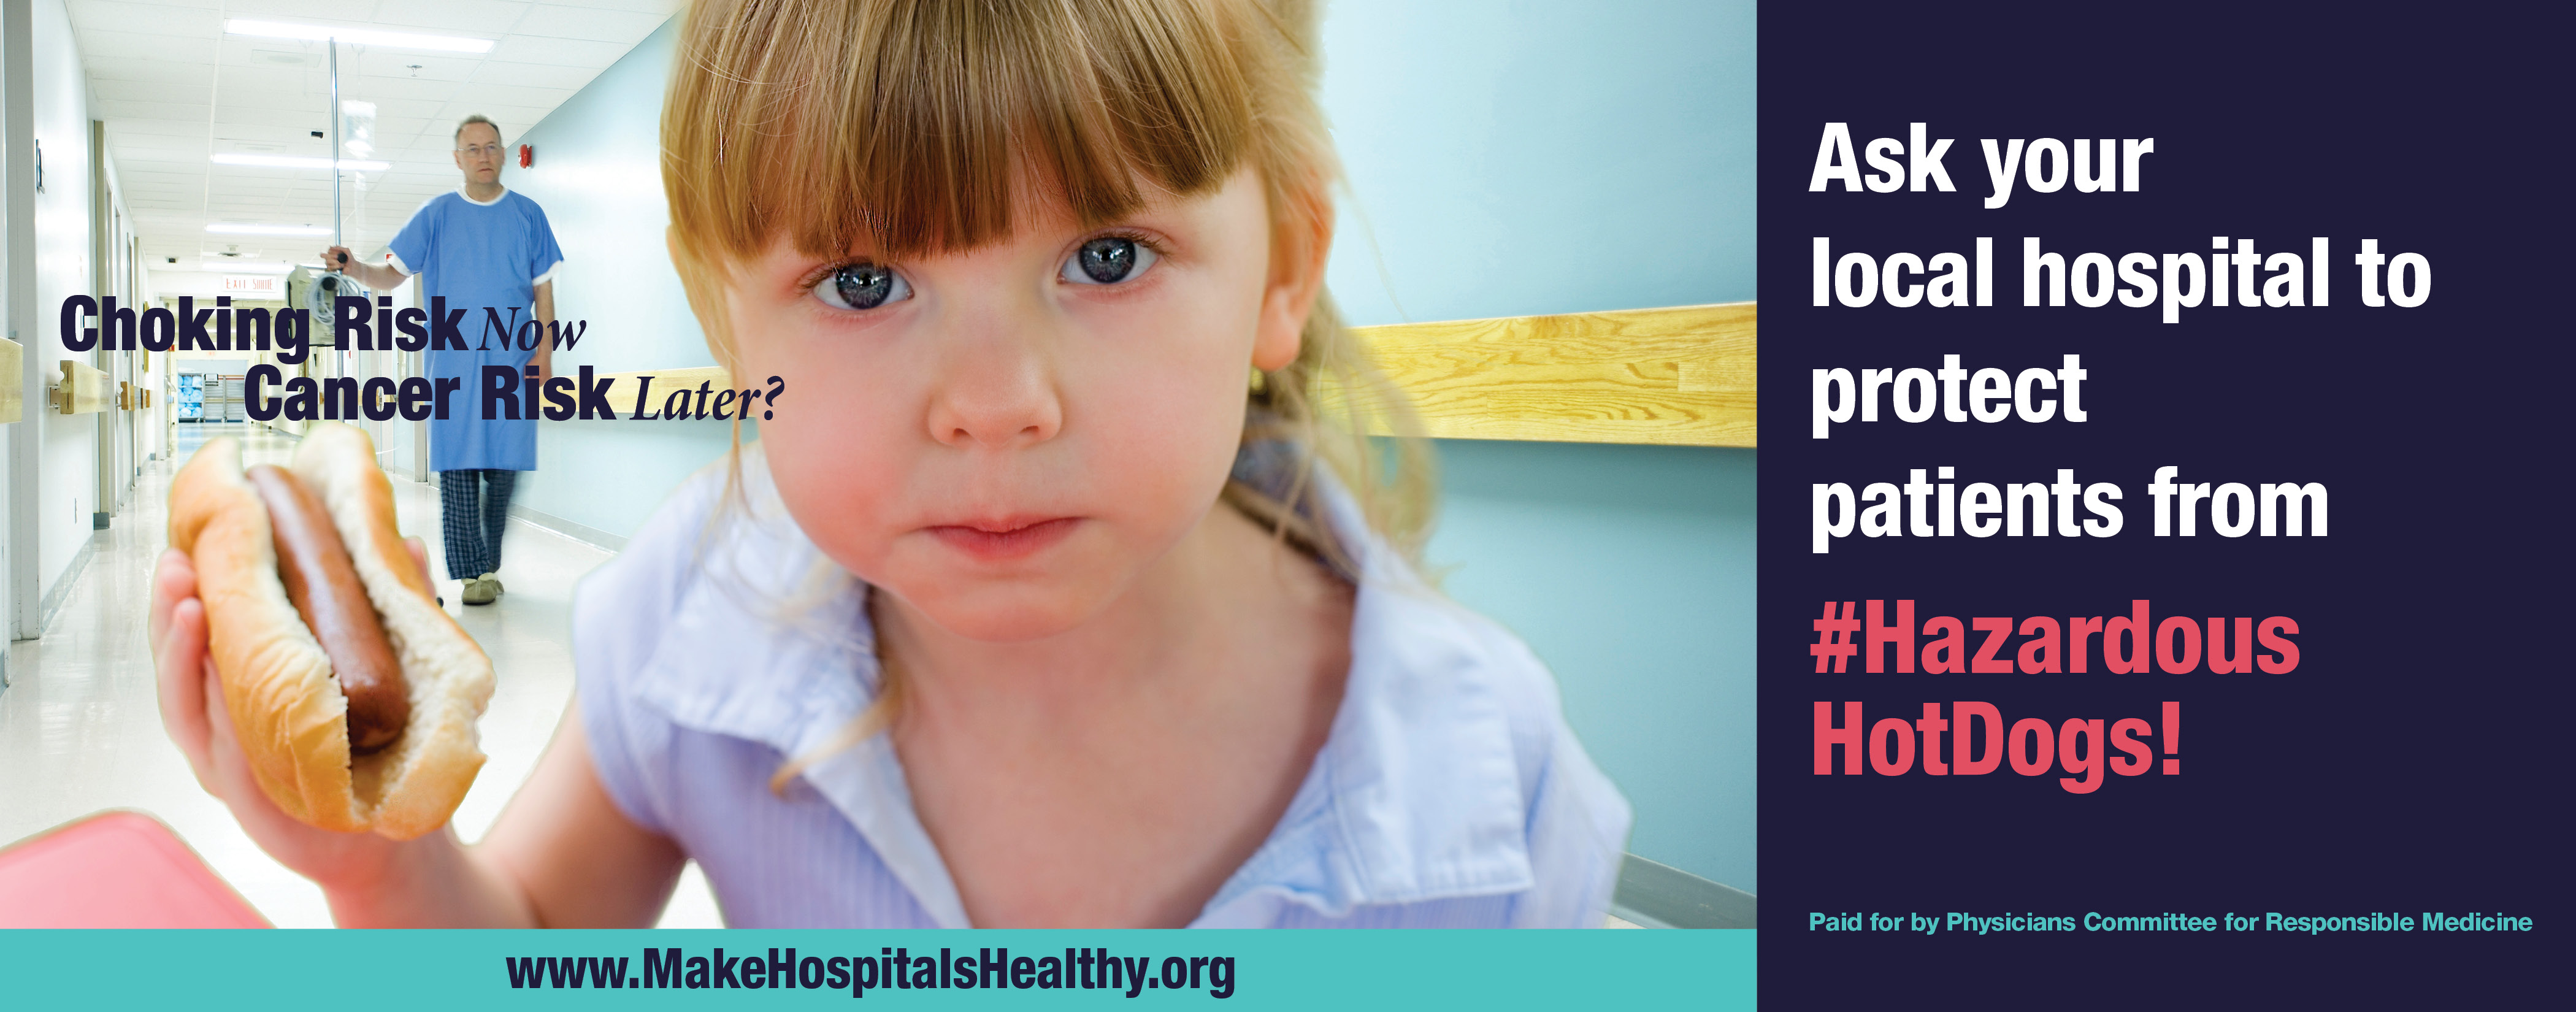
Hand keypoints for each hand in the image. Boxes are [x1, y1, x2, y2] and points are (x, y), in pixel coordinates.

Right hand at [149, 539, 438, 893]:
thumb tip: (408, 547)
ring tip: (190, 611)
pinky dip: (220, 723)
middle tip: (180, 569)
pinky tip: (217, 688)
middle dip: (172, 614)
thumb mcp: (392, 672)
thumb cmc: (379, 753)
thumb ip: (394, 613)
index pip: (200, 632)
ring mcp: (229, 766)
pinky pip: (226, 759)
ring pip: (189, 709)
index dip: (188, 589)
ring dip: (184, 659)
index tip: (190, 543)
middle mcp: (223, 725)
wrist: (391, 835)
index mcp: (242, 688)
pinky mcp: (249, 805)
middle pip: (179, 665)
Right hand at [321, 245, 352, 272]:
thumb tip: (332, 247)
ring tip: (341, 263)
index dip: (332, 251)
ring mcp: (329, 263)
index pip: (328, 250)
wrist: (352, 267)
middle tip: (337, 257)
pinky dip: (336, 266)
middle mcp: (329, 257)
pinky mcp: (331, 269)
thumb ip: (340, 247)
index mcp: (332, 252)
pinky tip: (340, 266)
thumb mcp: (347, 250)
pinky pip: (329, 267)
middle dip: (330, 256)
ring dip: (335, 262)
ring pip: (327, 261)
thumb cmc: (349, 259)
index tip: (338, 253)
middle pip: (323, 255)